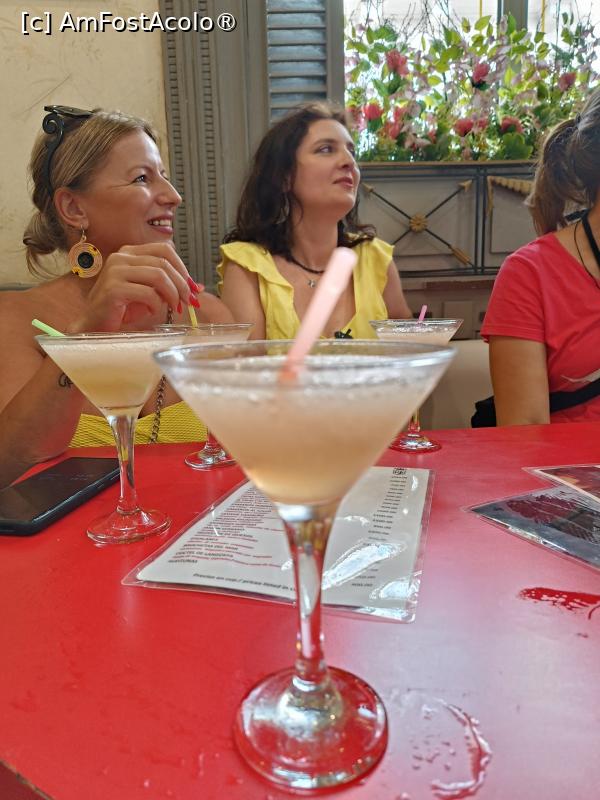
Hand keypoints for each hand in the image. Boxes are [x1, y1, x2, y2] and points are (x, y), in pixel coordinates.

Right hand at [70, 243, 201, 331]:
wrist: (94, 324)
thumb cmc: (121, 308)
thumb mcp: (149, 292)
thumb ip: (169, 286)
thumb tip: (198, 287)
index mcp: (130, 252)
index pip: (165, 249)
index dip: (182, 268)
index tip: (191, 287)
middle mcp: (121, 257)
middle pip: (164, 263)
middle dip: (182, 284)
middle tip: (188, 301)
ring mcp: (116, 271)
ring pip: (158, 276)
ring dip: (172, 294)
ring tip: (174, 307)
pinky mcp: (114, 288)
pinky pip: (148, 293)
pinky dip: (156, 305)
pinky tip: (151, 312)